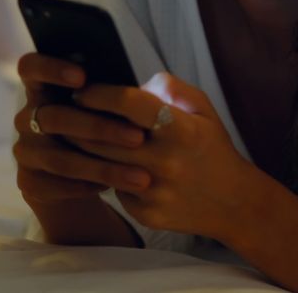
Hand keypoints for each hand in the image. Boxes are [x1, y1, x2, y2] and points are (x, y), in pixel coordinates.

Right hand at [12, 53, 151, 205]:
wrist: (76, 178)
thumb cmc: (97, 130)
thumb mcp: (102, 109)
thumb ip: (114, 93)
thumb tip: (159, 86)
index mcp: (41, 89)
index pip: (30, 67)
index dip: (50, 68)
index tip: (82, 76)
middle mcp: (26, 118)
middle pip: (53, 117)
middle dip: (99, 128)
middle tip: (139, 138)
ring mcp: (24, 152)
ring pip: (60, 159)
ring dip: (103, 167)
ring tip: (140, 176)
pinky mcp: (29, 183)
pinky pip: (58, 186)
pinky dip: (90, 187)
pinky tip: (116, 189)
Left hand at [71, 72, 259, 239]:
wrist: (233, 202)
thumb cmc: (210, 146)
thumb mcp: (201, 107)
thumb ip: (168, 87)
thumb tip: (132, 83)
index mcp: (182, 129)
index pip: (129, 103)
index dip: (99, 93)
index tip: (81, 90)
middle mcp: (167, 161)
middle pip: (104, 136)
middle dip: (79, 121)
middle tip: (65, 111)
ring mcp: (155, 191)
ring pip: (101, 164)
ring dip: (82, 147)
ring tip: (72, 133)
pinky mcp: (146, 214)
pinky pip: (113, 189)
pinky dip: (104, 175)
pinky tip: (99, 164)